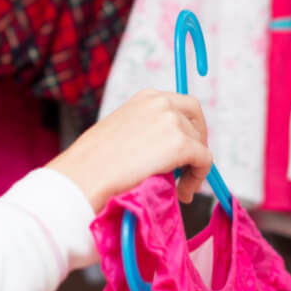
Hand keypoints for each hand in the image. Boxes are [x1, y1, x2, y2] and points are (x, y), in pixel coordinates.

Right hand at [48, 89, 212, 212]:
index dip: (189, 127)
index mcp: (147, 97)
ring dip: (194, 166)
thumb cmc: (93, 160)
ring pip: (200, 144)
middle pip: (197, 120)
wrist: (86, 173)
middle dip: (198, 142)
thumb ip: (147, 130)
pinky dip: (197, 179)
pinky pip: (204, 162)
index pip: (183, 105)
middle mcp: (162, 103)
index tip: (186, 147)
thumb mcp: (122, 129)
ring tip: (179, 187)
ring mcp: (173, 122)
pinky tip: (183, 193)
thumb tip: (165, 149)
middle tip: (190, 166)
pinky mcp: (181, 144)